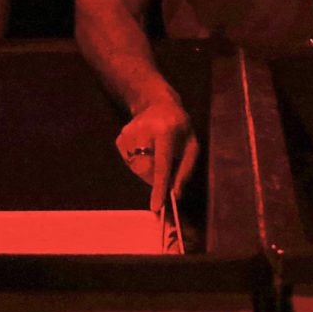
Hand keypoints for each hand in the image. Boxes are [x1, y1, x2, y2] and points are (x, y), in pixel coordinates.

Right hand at [115, 97, 199, 211]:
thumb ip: (185, 170)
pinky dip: (138, 164)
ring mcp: (129, 132)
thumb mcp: (192, 145)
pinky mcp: (120, 137)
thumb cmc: (179, 128)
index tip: (156, 206)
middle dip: (156, 178)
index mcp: (166, 130)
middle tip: (166, 169)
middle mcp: (144, 130)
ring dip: (148, 171)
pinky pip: (128, 163)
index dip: (159, 187)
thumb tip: (175, 194)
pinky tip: (146, 149)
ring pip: (136, 169)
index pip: (162, 164)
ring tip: (156, 153)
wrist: (159, 105)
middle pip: (147, 170)